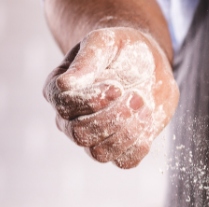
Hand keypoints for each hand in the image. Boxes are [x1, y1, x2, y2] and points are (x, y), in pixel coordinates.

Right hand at [43, 27, 178, 167]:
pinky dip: (139, 145)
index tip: (116, 86)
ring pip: (100, 153)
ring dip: (128, 131)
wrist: (149, 65)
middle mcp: (70, 120)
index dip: (91, 101)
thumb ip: (87, 60)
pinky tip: (147, 121)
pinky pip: (125, 162)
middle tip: (136, 97)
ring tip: (144, 105)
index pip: (64, 106)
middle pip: (79, 134)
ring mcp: (94, 139)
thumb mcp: (105, 43)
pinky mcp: (120, 150)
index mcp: (59, 92)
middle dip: (112, 118)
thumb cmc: (121, 50)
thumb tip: (66, 85)